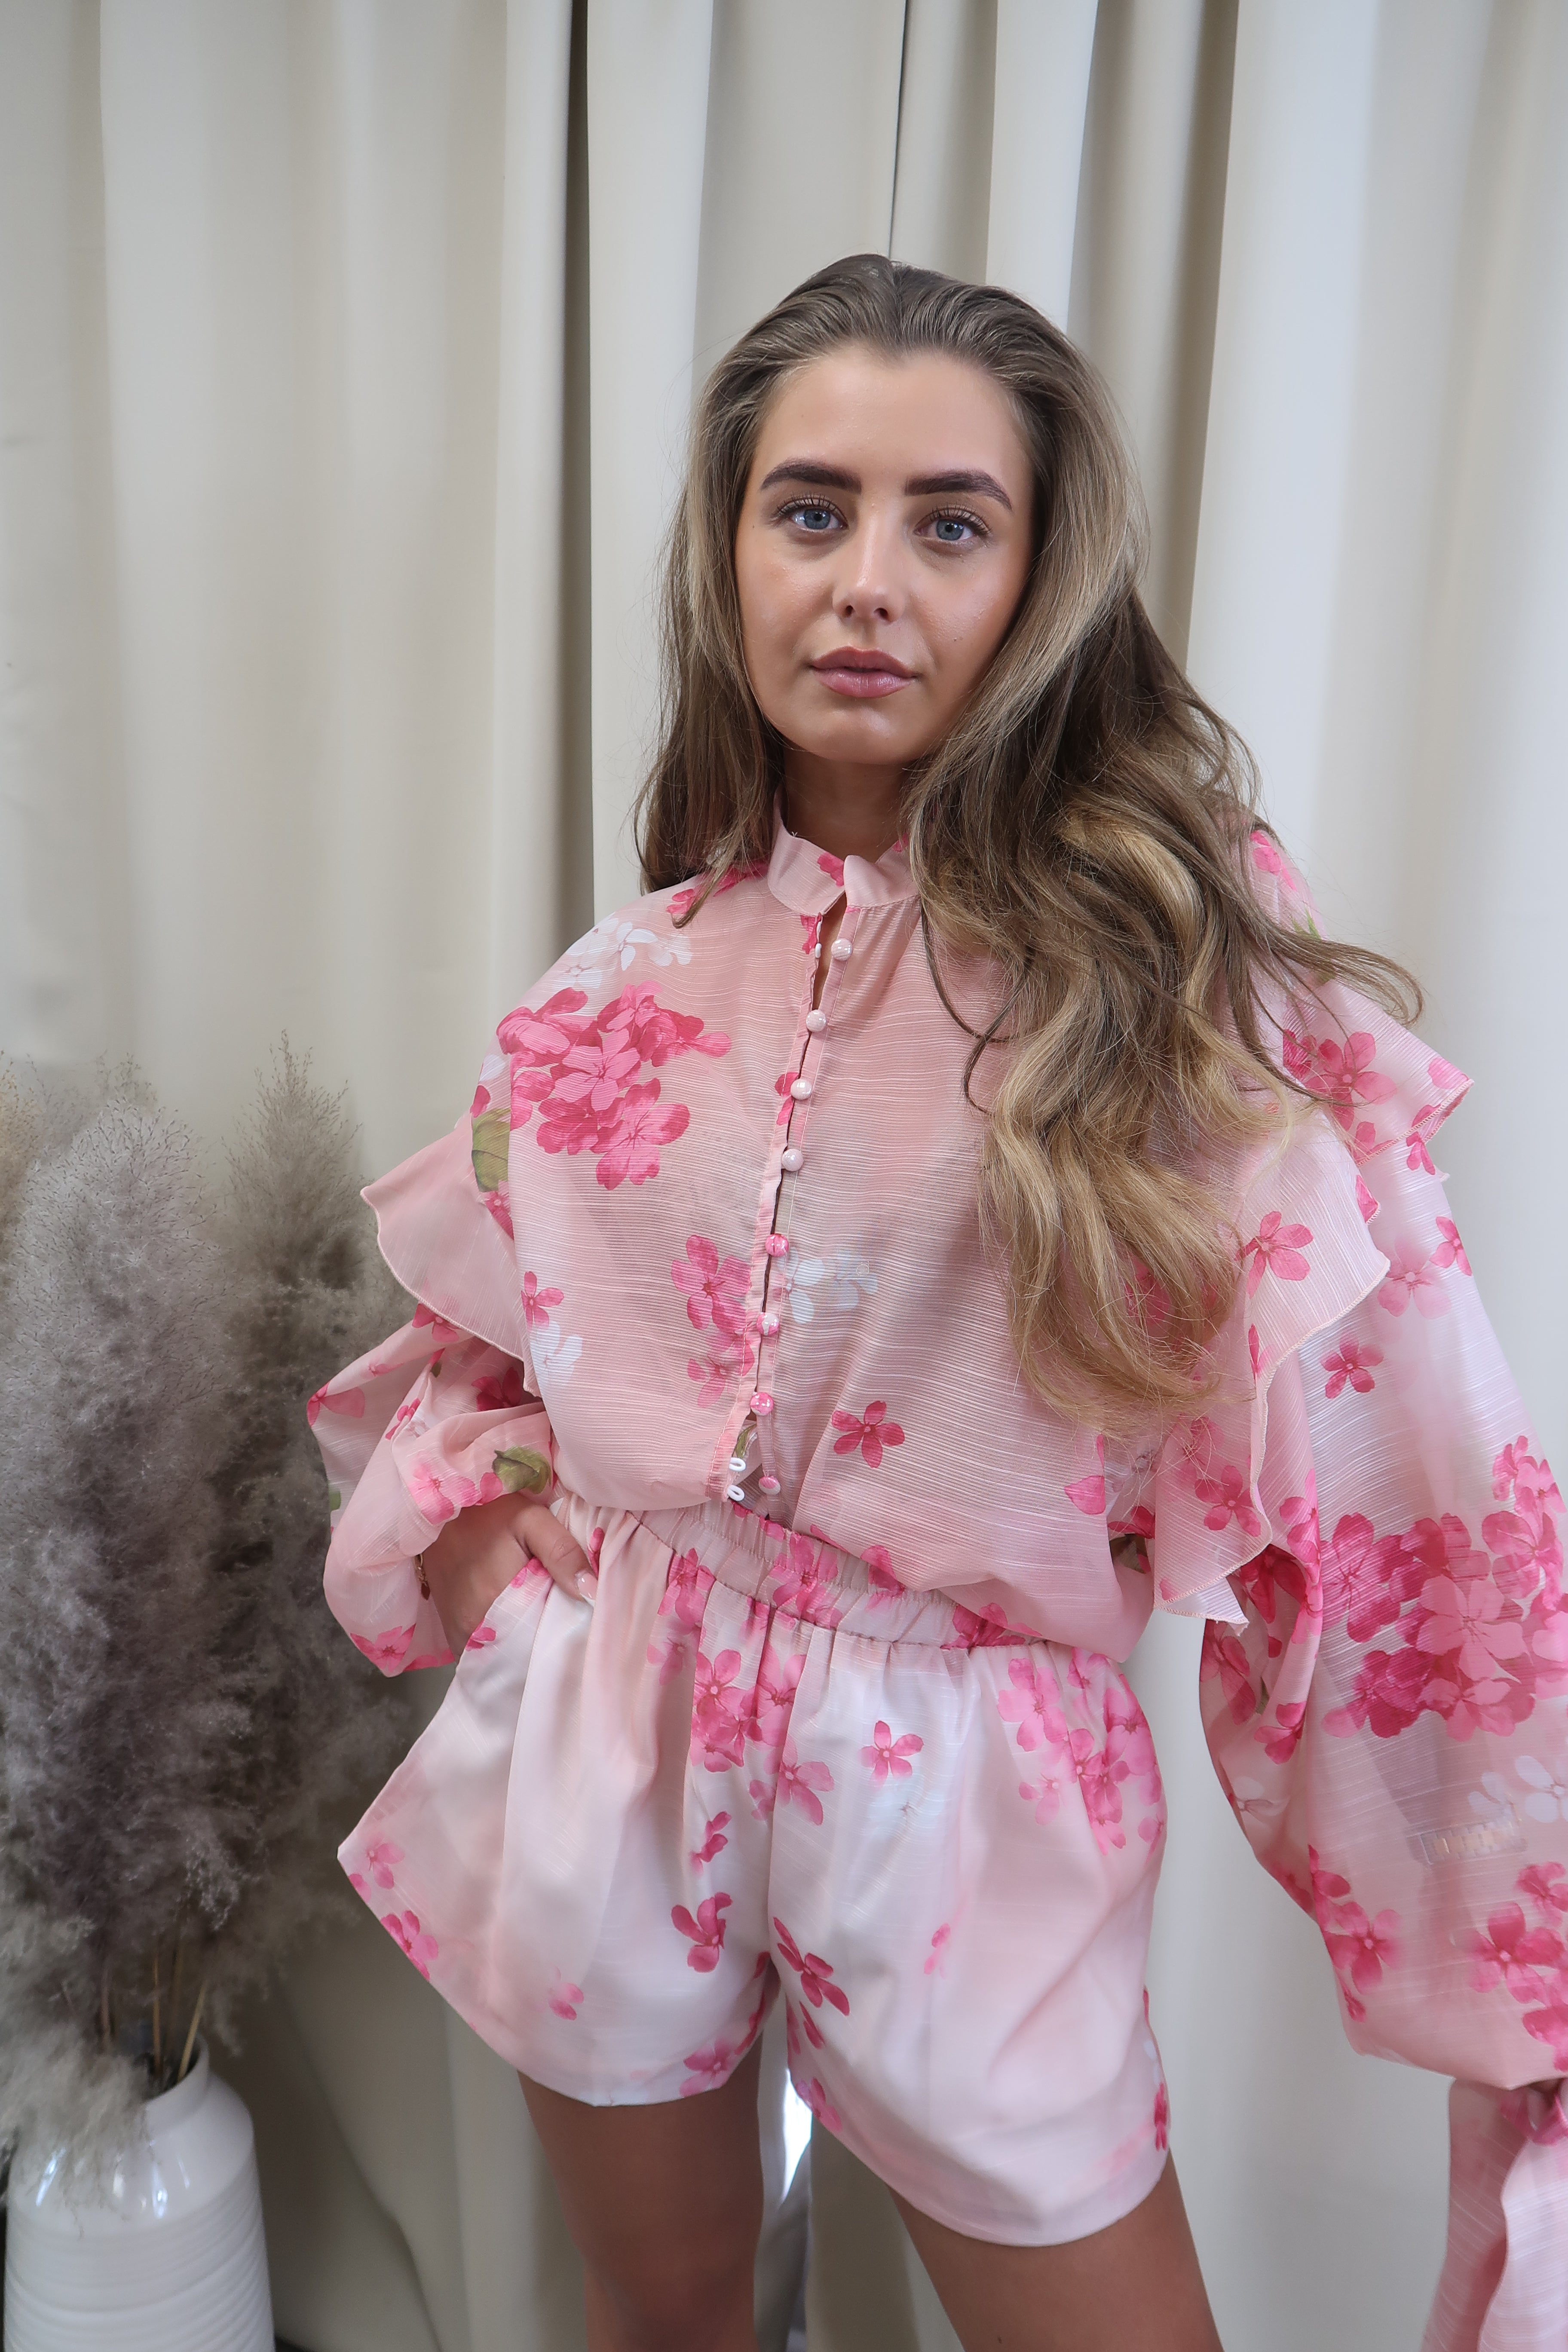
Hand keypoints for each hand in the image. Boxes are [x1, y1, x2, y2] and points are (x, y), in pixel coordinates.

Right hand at [419, 1492, 597, 1655]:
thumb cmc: (486, 1512)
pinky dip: (505, 1644)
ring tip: (540, 1617)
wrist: (435, 1511)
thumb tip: (592, 1592)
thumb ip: (562, 1551)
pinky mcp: (452, 1638)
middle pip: (525, 1652)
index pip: (545, 1638)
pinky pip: (486, 1654)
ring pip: (506, 1657)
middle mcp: (473, 1629)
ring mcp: (459, 1638)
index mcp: (496, 1599)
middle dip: (547, 1639)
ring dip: (525, 1644)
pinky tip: (516, 1622)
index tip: (580, 1617)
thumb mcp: (530, 1518)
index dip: (567, 1629)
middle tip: (562, 1616)